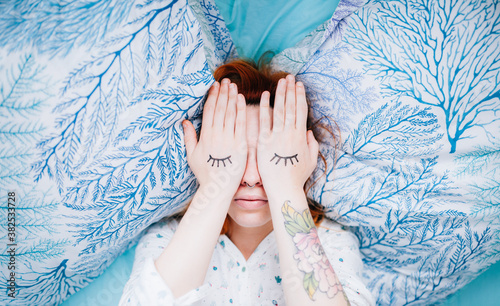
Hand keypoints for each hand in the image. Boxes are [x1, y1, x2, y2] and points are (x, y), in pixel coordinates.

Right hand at [183, 79, 246, 194]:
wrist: (218, 188)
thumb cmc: (205, 174)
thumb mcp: (192, 155)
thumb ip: (189, 137)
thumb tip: (184, 121)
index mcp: (205, 136)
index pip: (209, 111)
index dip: (212, 97)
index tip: (214, 86)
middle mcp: (216, 135)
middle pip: (219, 109)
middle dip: (222, 93)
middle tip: (224, 80)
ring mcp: (229, 140)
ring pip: (230, 113)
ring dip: (231, 97)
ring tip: (232, 85)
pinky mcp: (240, 145)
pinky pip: (241, 124)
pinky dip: (241, 110)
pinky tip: (241, 99)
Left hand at [257, 75, 318, 194]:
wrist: (283, 188)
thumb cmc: (296, 177)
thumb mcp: (311, 161)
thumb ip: (312, 145)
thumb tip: (309, 133)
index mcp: (301, 136)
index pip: (301, 111)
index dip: (300, 96)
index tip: (299, 85)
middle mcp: (290, 133)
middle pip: (291, 106)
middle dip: (291, 90)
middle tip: (290, 77)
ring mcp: (277, 136)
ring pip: (280, 110)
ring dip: (281, 94)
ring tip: (281, 81)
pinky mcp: (264, 142)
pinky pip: (264, 121)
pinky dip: (265, 107)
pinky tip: (265, 95)